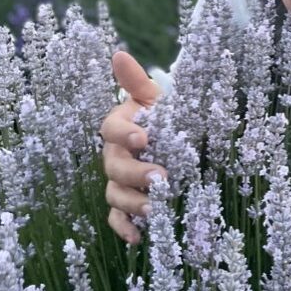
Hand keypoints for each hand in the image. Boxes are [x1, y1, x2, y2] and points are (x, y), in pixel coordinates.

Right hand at [101, 51, 164, 244]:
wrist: (179, 140)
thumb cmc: (166, 116)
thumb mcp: (157, 98)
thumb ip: (138, 82)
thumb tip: (118, 54)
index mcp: (121, 126)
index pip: (111, 128)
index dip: (125, 134)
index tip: (144, 138)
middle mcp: (115, 154)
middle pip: (113, 166)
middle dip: (135, 172)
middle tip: (161, 176)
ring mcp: (118, 181)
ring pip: (114, 194)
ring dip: (132, 202)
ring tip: (155, 207)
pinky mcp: (127, 204)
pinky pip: (117, 218)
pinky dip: (125, 228)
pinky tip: (138, 237)